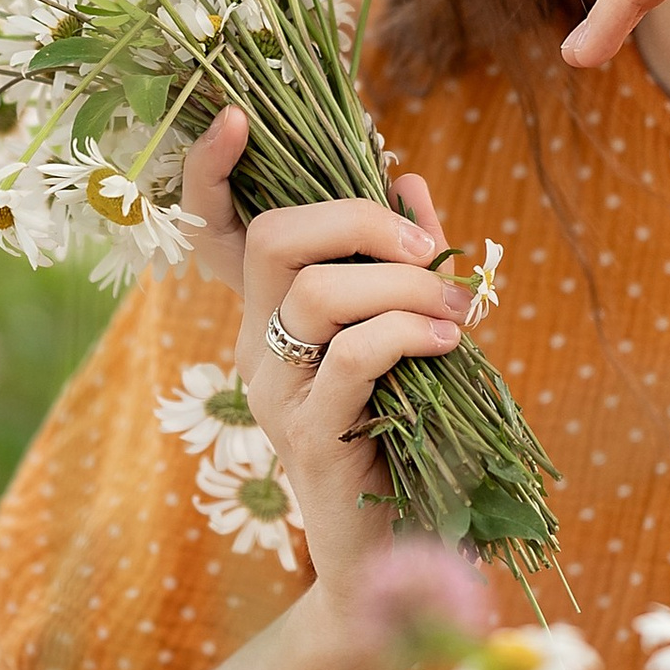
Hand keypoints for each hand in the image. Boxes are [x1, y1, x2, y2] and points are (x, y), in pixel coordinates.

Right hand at [178, 109, 471, 610]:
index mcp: (271, 314)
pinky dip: (410, 334)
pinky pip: (353, 357)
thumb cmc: (410, 434)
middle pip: (275, 240)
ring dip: (404, 287)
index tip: (237, 116)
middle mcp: (256, 347)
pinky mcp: (309, 439)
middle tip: (427, 254)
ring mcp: (274, 395)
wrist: (400, 554)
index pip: (219, 227)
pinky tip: (449, 346)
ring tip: (459, 316)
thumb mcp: (413, 329)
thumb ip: (407, 259)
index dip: (210, 169)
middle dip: (359, 221)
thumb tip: (411, 179)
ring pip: (318, 292)